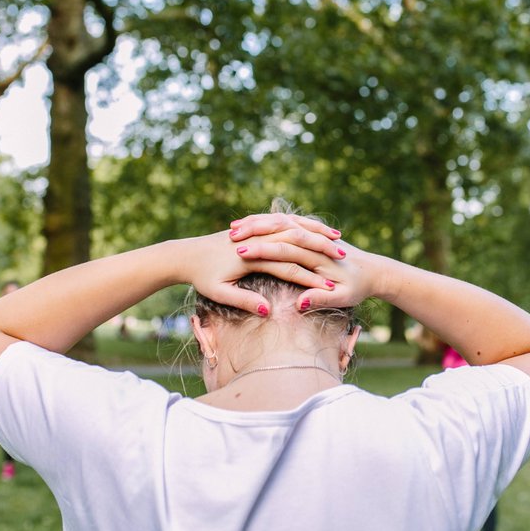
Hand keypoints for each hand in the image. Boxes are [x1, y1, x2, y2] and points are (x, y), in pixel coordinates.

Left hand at [199, 214, 344, 314]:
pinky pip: (282, 220)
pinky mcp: (253, 227)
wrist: (184, 254)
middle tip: (344, 254)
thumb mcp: (218, 292)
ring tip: (337, 238)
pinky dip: (301, 223)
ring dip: (314, 230)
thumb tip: (266, 310)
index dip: (310, 276)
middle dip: (321, 246)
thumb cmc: (200, 277)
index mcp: (249, 256)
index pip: (286, 266)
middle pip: (295, 240)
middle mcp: (255, 238)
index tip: (331, 285)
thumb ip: (243, 301)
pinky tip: (314, 229)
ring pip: (292, 225)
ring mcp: (255, 230)